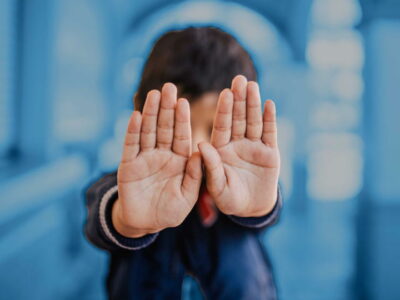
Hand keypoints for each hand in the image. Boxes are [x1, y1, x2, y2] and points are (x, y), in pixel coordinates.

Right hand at [114, 83, 202, 237]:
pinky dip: (132, 131)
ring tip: (152, 94)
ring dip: (149, 113)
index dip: (182, 119)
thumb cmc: (170, 211)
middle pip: (165, 128)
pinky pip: (130, 146)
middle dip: (166, 108)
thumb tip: (200, 152)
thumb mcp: (187, 196)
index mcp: (180, 160)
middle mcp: (163, 155)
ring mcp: (145, 158)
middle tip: (168, 87)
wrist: (145, 223)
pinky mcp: (128, 165)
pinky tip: (135, 115)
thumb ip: (194, 176)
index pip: (182, 136)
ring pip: (147, 131)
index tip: (184, 102)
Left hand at [198, 75, 279, 217]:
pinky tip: (269, 104)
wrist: (251, 208)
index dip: (224, 110)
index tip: (225, 93)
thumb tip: (201, 144)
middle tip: (239, 79)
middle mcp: (236, 143)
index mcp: (220, 149)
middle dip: (239, 100)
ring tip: (253, 86)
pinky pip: (270, 133)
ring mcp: (253, 146)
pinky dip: (270, 119)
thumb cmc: (229, 199)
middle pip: (238, 118)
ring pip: (253, 121)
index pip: (222, 126)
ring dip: (253, 104)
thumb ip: (210, 166)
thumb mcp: (217, 186)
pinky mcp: (270, 152)